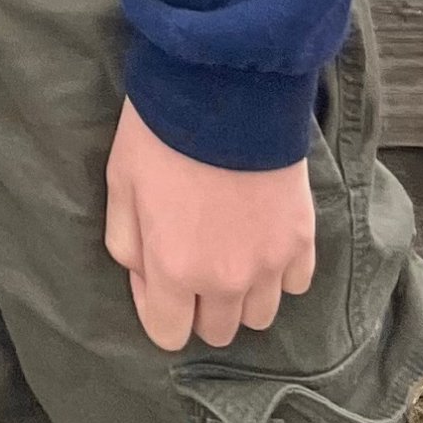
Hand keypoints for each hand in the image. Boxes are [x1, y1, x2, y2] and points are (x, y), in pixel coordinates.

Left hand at [104, 101, 316, 349]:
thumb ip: (128, 247)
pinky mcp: (302, 241)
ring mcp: (270, 263)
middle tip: (194, 257)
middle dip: (199, 304)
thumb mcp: (120, 186)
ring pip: (259, 316)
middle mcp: (226, 280)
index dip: (158, 306)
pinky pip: (294, 285)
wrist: (223, 88)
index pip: (168, 334)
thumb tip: (147, 279)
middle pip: (217, 331)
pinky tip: (261, 237)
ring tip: (230, 249)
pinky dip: (278, 272)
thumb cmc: (160, 133)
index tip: (157, 273)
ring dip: (241, 294)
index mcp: (175, 269)